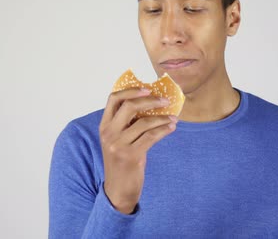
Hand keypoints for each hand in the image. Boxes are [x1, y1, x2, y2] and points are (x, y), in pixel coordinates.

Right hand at [99, 88, 177, 213]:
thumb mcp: (118, 140)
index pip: (113, 99)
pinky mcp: (131, 156)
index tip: (147, 88)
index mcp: (104, 126)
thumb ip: (127, 124)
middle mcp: (109, 133)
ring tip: (173, 118)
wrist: (118, 189)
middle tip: (165, 100)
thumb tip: (150, 103)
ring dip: (162, 118)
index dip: (130, 90)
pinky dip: (164, 130)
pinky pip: (152, 136)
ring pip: (144, 122)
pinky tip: (172, 128)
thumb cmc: (122, 162)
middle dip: (150, 100)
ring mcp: (119, 145)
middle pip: (129, 106)